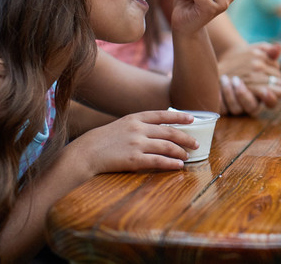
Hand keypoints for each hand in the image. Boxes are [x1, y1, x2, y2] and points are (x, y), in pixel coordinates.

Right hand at [71, 110, 199, 173]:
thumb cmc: (103, 140)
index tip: (192, 119)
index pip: (163, 115)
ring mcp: (136, 144)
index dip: (179, 116)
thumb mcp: (121, 125)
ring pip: (167, 146)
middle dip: (186, 137)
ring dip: (180, 151)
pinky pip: (158, 161)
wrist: (85, 152)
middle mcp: (138, 129)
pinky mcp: (134, 159)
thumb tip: (158, 129)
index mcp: (135, 118)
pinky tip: (179, 165)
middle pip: (169, 132)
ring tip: (188, 156)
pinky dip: (171, 163)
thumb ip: (139, 125)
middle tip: (196, 143)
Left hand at [218, 42, 280, 114]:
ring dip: (235, 93)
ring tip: (230, 79)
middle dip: (249, 93)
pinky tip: (223, 81)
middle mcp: (253, 102)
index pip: (272, 100)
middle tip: (240, 80)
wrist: (230, 58)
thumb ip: (270, 52)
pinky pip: (224, 107)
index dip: (271, 97)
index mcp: (266, 92)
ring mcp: (239, 106)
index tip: (265, 90)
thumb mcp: (259, 52)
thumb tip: (278, 47)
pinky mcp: (225, 106)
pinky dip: (223, 95)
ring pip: (238, 109)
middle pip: (254, 106)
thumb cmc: (249, 57)